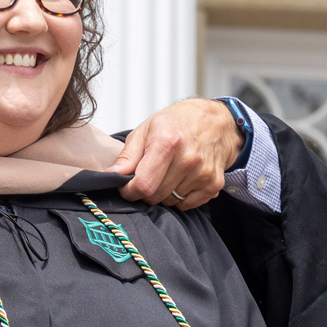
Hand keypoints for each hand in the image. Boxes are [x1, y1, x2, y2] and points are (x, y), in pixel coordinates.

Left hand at [109, 98, 242, 208]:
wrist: (217, 121)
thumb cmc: (177, 122)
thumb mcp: (146, 129)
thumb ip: (127, 156)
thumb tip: (109, 176)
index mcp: (167, 142)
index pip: (143, 185)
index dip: (129, 191)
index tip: (127, 186)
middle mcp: (188, 159)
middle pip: (155, 196)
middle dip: (146, 191)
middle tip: (149, 175)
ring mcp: (203, 173)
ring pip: (170, 201)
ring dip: (164, 192)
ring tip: (170, 172)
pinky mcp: (214, 184)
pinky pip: (187, 204)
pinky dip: (181, 197)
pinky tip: (183, 178)